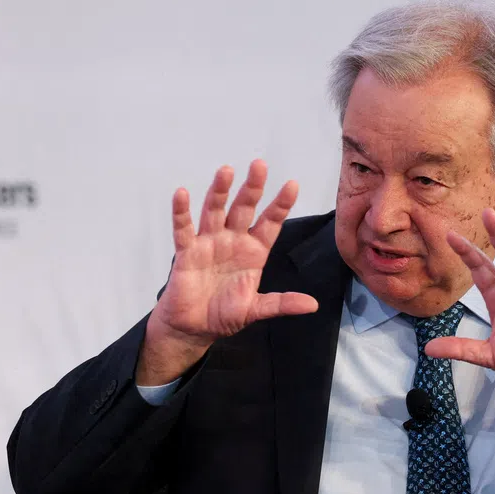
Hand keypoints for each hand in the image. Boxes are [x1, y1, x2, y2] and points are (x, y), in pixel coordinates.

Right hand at [137, 160, 317, 384]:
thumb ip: (281, 303)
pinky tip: (181, 194)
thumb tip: (312, 305)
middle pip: (244, 208)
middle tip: (260, 165)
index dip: (280, 204)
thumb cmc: (224, 314)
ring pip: (215, 211)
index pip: (270, 222)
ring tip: (226, 171)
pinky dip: (181, 212)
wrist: (193, 328)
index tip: (293, 184)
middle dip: (252, 187)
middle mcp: (233, 240)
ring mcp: (209, 243)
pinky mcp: (187, 252)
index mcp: (254, 251)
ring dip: (220, 191)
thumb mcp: (256, 309)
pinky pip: (183, 229)